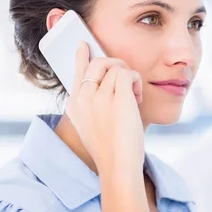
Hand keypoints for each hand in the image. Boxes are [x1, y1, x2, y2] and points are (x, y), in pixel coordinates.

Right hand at [65, 42, 144, 174]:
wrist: (117, 167)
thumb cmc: (111, 151)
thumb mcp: (93, 127)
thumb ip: (93, 107)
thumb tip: (107, 87)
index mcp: (74, 106)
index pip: (77, 73)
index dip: (81, 56)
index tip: (83, 44)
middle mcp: (83, 98)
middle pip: (97, 63)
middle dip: (115, 65)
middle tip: (127, 79)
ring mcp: (99, 98)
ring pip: (114, 66)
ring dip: (129, 76)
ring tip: (134, 97)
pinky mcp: (118, 99)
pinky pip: (127, 74)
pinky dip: (135, 81)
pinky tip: (137, 96)